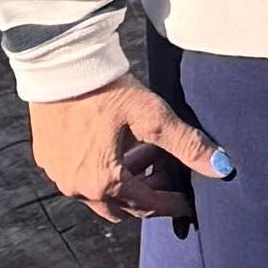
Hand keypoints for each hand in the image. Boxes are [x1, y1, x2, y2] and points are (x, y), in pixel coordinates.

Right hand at [27, 78, 230, 226]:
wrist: (59, 62)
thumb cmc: (105, 89)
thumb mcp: (151, 116)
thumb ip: (187, 144)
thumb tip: (221, 167)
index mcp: (103, 183)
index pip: (147, 205)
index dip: (172, 203)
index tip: (188, 202)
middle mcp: (77, 187)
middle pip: (121, 206)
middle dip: (148, 194)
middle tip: (168, 173)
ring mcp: (58, 174)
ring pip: (100, 192)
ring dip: (126, 180)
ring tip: (147, 152)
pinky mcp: (47, 157)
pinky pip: (80, 176)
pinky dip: (102, 169)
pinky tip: (117, 145)